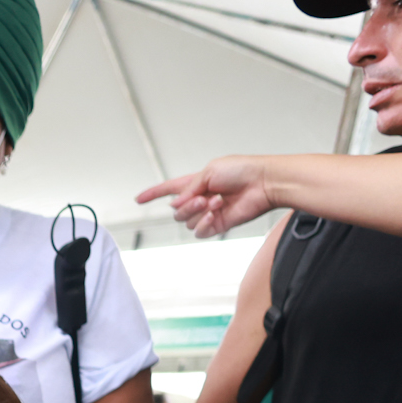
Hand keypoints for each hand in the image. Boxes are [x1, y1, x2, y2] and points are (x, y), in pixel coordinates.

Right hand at [136, 157, 272, 238]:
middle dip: (186, 205)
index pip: (168, 189)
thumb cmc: (242, 170)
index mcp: (196, 182)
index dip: (152, 193)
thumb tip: (175, 205)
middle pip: (176, 211)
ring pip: (186, 222)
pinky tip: (215, 214)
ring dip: (198, 212)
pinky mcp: (217, 225)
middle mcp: (200, 199)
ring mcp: (208, 213)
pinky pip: (199, 231)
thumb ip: (189, 188)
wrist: (263, 183)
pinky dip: (204, 223)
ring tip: (217, 202)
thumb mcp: (209, 171)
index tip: (138, 199)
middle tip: (203, 197)